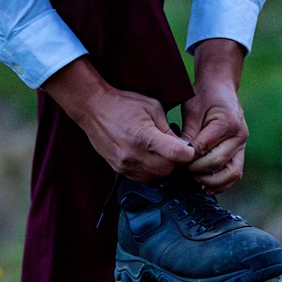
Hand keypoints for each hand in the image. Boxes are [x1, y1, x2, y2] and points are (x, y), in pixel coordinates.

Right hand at [40, 57, 193, 180]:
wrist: (93, 108)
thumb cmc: (124, 103)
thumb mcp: (153, 107)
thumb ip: (168, 129)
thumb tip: (182, 146)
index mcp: (144, 135)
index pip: (175, 154)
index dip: (187, 153)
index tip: (188, 149)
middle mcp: (134, 153)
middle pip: (167, 170)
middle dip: (174, 161)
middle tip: (172, 149)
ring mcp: (124, 164)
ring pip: (155, 176)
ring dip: (161, 167)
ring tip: (157, 152)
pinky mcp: (118, 169)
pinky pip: (142, 177)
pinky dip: (149, 170)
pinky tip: (146, 156)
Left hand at [181, 39, 248, 192]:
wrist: (221, 87)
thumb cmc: (204, 96)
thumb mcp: (191, 110)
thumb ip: (187, 133)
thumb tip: (179, 156)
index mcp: (227, 123)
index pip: (203, 148)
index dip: (187, 158)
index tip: (174, 161)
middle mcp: (239, 135)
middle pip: (217, 162)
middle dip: (196, 170)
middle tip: (180, 170)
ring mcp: (243, 144)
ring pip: (231, 173)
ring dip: (211, 181)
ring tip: (193, 179)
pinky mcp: (241, 150)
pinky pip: (235, 173)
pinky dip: (222, 183)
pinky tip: (206, 186)